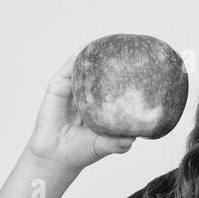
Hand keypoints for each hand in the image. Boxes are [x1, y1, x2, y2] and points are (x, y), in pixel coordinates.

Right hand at [25, 44, 136, 172]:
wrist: (54, 157)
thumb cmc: (81, 151)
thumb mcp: (104, 146)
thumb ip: (118, 143)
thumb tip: (134, 138)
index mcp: (104, 106)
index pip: (118, 86)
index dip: (129, 76)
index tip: (145, 65)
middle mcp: (90, 95)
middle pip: (103, 72)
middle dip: (115, 59)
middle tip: (131, 46)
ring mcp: (74, 89)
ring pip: (86, 66)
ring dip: (97, 52)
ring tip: (111, 40)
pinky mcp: (58, 86)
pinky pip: (69, 68)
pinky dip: (78, 57)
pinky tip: (88, 48)